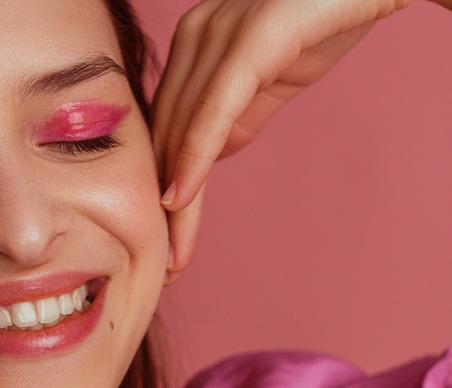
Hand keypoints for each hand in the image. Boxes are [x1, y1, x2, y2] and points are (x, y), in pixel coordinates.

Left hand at [152, 0, 424, 284]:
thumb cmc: (325, 19)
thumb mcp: (273, 82)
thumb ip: (238, 116)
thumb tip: (211, 157)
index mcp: (194, 46)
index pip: (169, 126)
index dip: (164, 184)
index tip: (165, 237)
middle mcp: (195, 36)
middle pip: (168, 133)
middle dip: (165, 203)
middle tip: (166, 261)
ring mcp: (218, 33)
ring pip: (184, 128)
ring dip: (176, 196)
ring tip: (172, 251)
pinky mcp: (251, 38)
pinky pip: (215, 108)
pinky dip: (194, 156)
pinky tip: (180, 199)